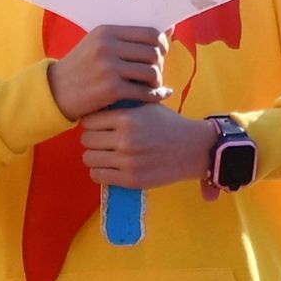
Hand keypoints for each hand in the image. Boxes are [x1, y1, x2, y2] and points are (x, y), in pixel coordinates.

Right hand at [47, 24, 166, 120]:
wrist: (56, 91)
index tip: (161, 53)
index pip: (150, 32)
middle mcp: (108, 46)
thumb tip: (170, 28)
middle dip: (160, 64)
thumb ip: (129, 38)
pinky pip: (144, 92)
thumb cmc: (82, 67)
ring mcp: (109, 68)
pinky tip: (154, 96)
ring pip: (152, 72)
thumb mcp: (100, 44)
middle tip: (155, 72)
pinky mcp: (111, 89)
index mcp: (107, 31)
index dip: (162, 44)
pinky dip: (154, 95)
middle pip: (153, 53)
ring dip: (157, 81)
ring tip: (152, 85)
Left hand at [78, 102, 220, 189]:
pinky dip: (100, 171)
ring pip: (89, 158)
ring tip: (105, 154)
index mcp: (127, 118)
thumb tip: (97, 101)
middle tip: (102, 140)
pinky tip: (110, 167)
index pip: (89, 120)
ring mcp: (128, 161)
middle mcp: (125, 139)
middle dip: (92, 139)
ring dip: (95, 156)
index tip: (99, 125)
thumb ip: (123, 104)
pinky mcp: (131, 179)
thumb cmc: (168, 124)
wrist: (194, 148)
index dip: (92, 122)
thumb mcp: (147, 105)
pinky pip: (97, 176)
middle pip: (86, 139)